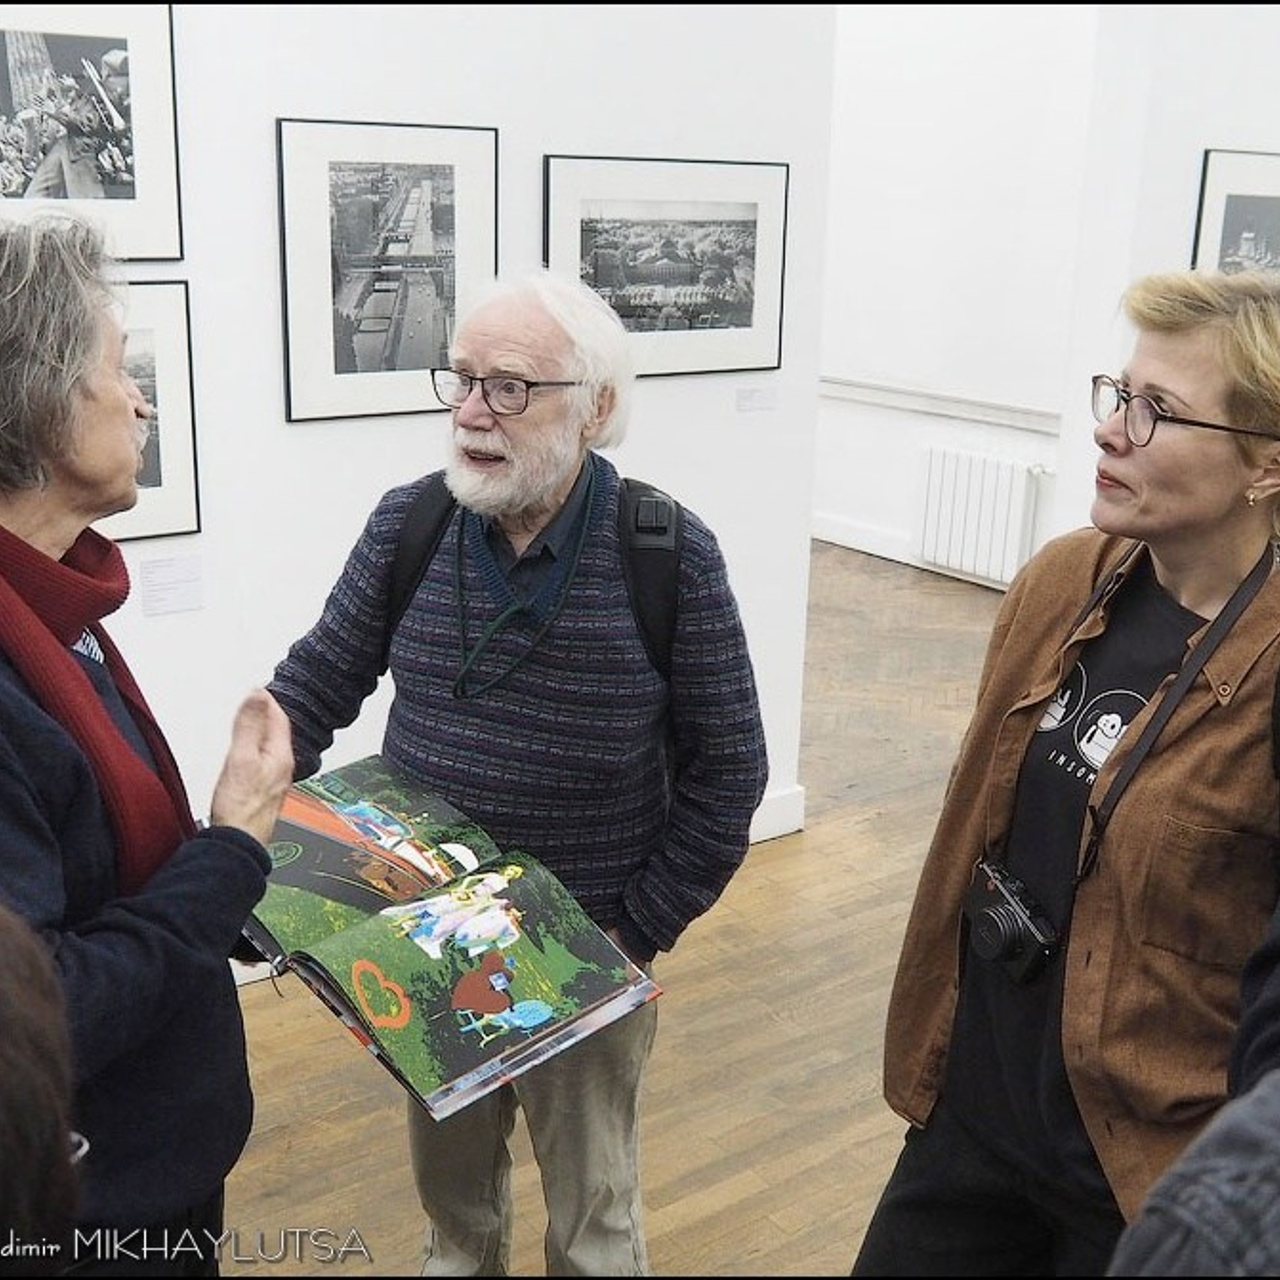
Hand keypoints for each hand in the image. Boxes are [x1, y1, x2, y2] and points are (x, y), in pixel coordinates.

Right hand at [208, 688, 293, 846]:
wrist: (238, 844)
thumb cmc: (240, 808)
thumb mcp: (241, 758)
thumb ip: (249, 726)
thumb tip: (258, 695)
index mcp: (281, 757)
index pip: (279, 719)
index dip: (268, 701)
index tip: (257, 689)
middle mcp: (282, 769)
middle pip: (277, 733)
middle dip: (266, 715)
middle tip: (256, 700)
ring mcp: (274, 782)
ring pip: (271, 748)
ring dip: (261, 732)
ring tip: (252, 720)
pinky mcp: (263, 793)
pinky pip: (263, 762)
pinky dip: (256, 750)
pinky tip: (247, 754)